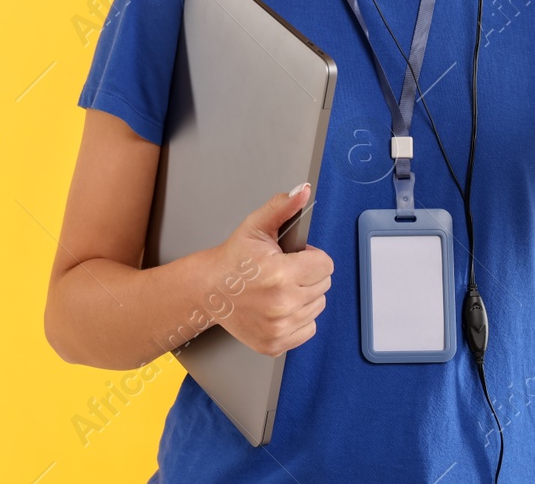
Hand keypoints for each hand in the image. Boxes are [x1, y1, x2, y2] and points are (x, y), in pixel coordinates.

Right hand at [212, 183, 331, 356]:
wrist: (209, 290)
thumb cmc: (233, 260)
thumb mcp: (256, 227)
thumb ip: (282, 207)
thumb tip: (302, 191)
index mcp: (280, 274)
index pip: (326, 265)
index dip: (311, 256)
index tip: (295, 257)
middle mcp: (282, 304)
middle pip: (324, 285)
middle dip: (308, 275)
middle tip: (283, 271)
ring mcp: (279, 327)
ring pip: (318, 307)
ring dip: (304, 296)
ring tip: (280, 288)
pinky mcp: (275, 343)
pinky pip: (309, 329)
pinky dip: (299, 318)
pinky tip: (280, 307)